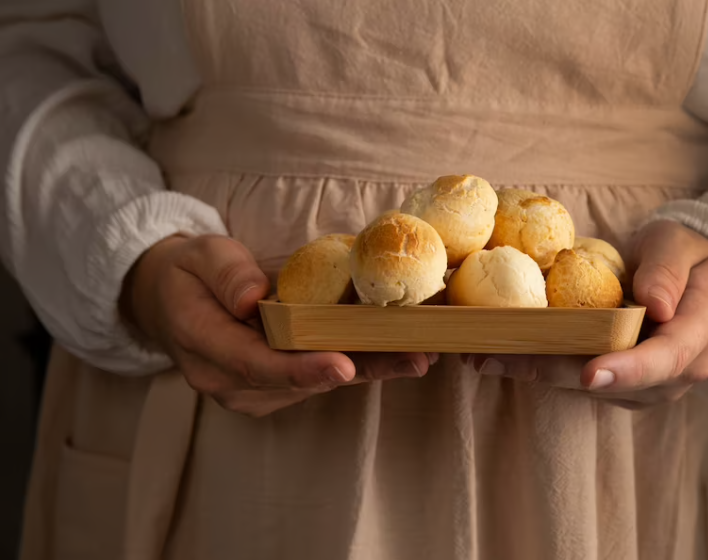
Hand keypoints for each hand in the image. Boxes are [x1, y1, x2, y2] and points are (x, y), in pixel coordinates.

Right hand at [120, 234, 436, 416]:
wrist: (169, 300)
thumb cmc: (188, 273)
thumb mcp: (199, 255)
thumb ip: (226, 274)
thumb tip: (255, 298)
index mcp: (205, 346)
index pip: (256, 363)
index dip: (302, 369)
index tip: (344, 366)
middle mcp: (228, 381)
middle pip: (299, 381)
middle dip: (359, 370)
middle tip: (413, 358)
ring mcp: (251, 390)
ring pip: (315, 385)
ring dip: (368, 371)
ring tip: (420, 355)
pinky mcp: (271, 388)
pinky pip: (316, 379)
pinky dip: (357, 367)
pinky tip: (397, 355)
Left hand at [467, 221, 707, 408]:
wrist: (688, 278)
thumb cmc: (684, 255)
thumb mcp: (681, 245)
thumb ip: (668, 271)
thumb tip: (654, 305)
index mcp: (696, 336)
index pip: (665, 360)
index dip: (626, 371)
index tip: (589, 374)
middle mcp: (672, 374)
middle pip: (612, 382)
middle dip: (553, 372)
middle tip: (498, 359)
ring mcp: (643, 385)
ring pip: (586, 386)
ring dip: (535, 372)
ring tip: (484, 355)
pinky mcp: (616, 386)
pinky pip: (575, 379)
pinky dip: (539, 366)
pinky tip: (498, 354)